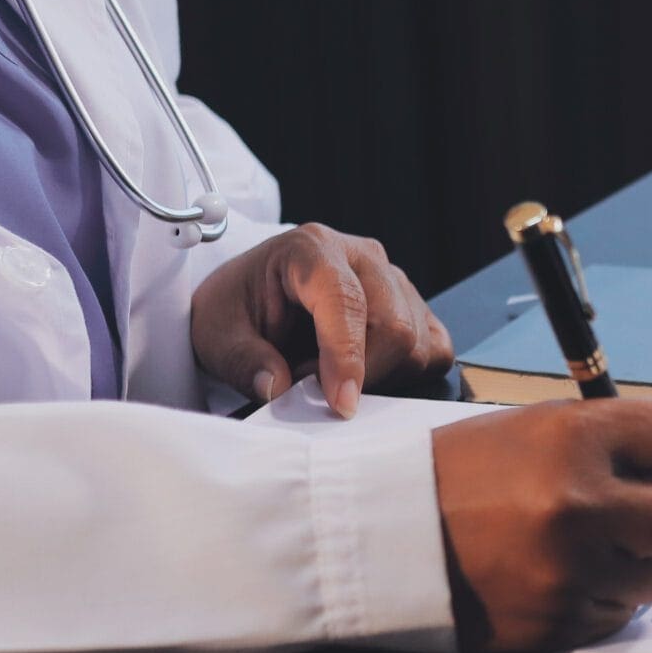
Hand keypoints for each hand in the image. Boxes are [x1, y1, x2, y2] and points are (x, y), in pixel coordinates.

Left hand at [191, 223, 454, 413]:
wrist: (251, 300)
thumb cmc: (237, 311)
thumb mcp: (216, 335)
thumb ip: (243, 361)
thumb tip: (278, 388)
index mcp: (312, 248)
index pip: (347, 301)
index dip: (347, 357)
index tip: (340, 404)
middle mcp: (363, 256)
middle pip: (395, 325)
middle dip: (363, 375)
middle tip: (316, 393)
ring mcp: (394, 279)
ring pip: (418, 342)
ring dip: (381, 377)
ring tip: (332, 376)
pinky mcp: (414, 305)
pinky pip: (436, 348)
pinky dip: (410, 373)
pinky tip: (370, 374)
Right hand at [430, 399, 651, 652]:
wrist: (381, 538)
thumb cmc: (463, 475)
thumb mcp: (536, 428)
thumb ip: (616, 442)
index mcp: (576, 439)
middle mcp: (580, 506)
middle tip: (645, 515)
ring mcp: (571, 572)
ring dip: (636, 563)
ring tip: (582, 546)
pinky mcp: (558, 625)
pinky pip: (620, 615)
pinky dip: (600, 598)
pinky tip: (556, 576)